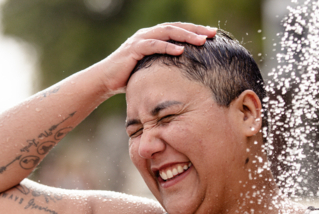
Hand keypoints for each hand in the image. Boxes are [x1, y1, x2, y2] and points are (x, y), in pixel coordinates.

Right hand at [98, 22, 216, 93]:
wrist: (105, 80)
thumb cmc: (128, 77)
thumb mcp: (151, 70)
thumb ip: (164, 66)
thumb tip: (185, 75)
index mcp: (153, 37)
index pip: (177, 30)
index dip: (194, 30)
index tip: (212, 35)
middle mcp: (147, 34)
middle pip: (175, 27)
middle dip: (195, 30)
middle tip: (212, 33)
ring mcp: (140, 40)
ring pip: (166, 32)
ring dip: (185, 36)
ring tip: (201, 40)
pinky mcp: (133, 49)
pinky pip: (153, 45)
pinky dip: (167, 46)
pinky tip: (181, 50)